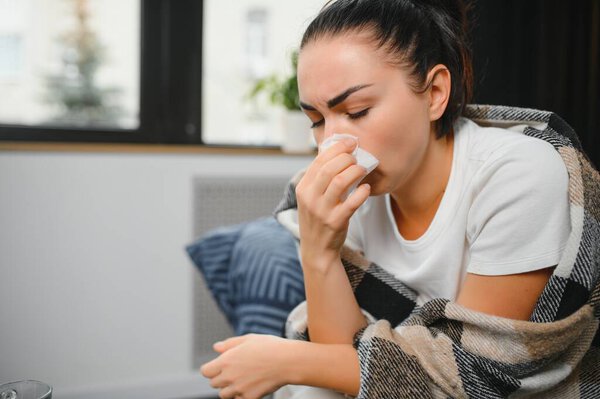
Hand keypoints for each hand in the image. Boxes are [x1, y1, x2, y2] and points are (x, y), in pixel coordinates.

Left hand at [200, 334, 290, 398]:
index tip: (220, 366)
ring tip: (243, 379)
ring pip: (224, 395)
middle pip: (214, 384)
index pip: (206, 371)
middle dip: (221, 378)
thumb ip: (229, 344)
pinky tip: (252, 385)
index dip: (211, 369)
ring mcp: (239, 389)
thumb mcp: (248, 339)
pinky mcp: (249, 398)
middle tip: (235, 371)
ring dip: (230, 388)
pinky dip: (242, 395)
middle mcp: (229, 376)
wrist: (288, 361)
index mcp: (226, 361)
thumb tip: (216, 347)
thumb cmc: (269, 347)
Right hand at [295, 138, 370, 271]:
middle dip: (347, 158)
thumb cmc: (317, 218)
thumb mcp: (310, 197)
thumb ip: (319, 177)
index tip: (351, 142)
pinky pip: (352, 203)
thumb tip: (334, 150)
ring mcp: (322, 211)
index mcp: (303, 187)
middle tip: (357, 157)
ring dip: (355, 172)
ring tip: (362, 170)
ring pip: (341, 182)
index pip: (319, 160)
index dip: (337, 148)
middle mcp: (310, 198)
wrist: (316, 249)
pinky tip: (366, 189)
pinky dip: (362, 192)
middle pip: (330, 168)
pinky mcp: (335, 222)